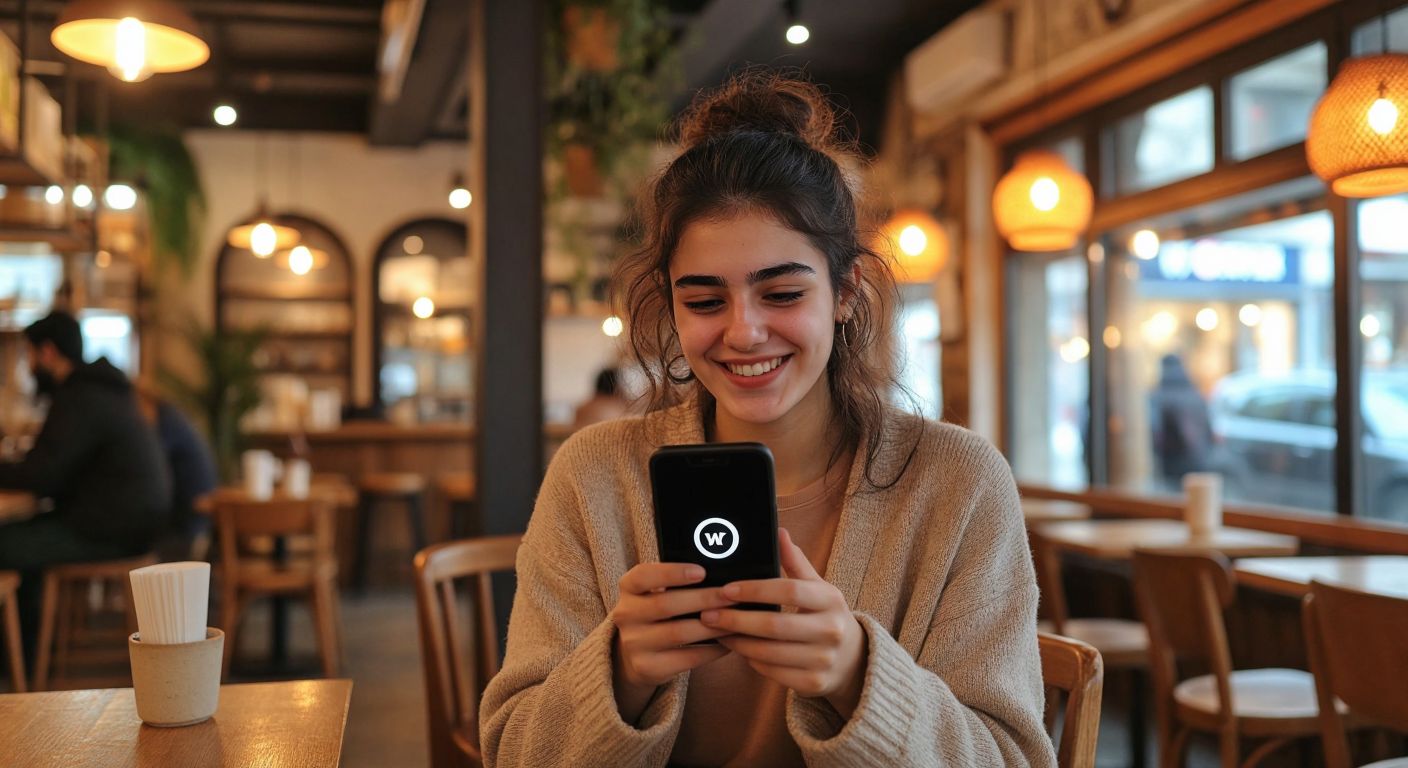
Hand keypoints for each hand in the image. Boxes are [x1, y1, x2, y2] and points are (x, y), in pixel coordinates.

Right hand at [610, 562, 735, 721]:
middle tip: (732, 596)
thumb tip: (720, 572)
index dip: (672, 573)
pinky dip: (711, 650)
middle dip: (704, 599)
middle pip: (666, 604)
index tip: (701, 571)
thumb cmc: (657, 612)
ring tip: (736, 619)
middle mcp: (625, 615)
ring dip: (712, 626)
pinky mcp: (647, 667)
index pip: (643, 575)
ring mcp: (634, 643)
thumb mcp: (655, 592)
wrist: (635, 654)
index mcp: (628, 588)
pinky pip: (686, 658)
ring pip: (679, 633)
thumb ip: (677, 581)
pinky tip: (728, 642)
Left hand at [704, 529, 867, 716]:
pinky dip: (752, 661)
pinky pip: (773, 672)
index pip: (789, 591)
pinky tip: (739, 649)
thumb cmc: (825, 616)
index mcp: (830, 600)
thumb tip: (779, 532)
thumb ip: (796, 563)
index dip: (755, 590)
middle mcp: (831, 630)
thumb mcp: (817, 588)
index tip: (726, 589)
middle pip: (775, 625)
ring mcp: (824, 660)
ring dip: (737, 642)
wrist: (852, 659)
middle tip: (709, 614)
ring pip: (769, 652)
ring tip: (717, 631)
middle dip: (736, 620)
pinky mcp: (814, 684)